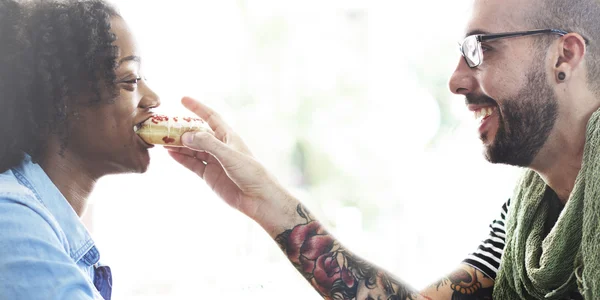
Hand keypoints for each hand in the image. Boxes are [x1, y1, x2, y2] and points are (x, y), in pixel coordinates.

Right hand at [166, 97, 289, 220]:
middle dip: (182, 129)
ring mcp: (214, 161)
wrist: (258, 198)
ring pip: (192, 149)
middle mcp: (220, 147)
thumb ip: (208, 144)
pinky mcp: (210, 175)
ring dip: (179, 145)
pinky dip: (181, 158)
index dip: (198, 108)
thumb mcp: (229, 154)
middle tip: (164, 125)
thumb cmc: (250, 172)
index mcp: (228, 136)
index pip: (211, 117)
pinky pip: (192, 163)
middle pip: (197, 134)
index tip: (183, 99)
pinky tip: (171, 153)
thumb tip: (186, 135)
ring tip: (162, 141)